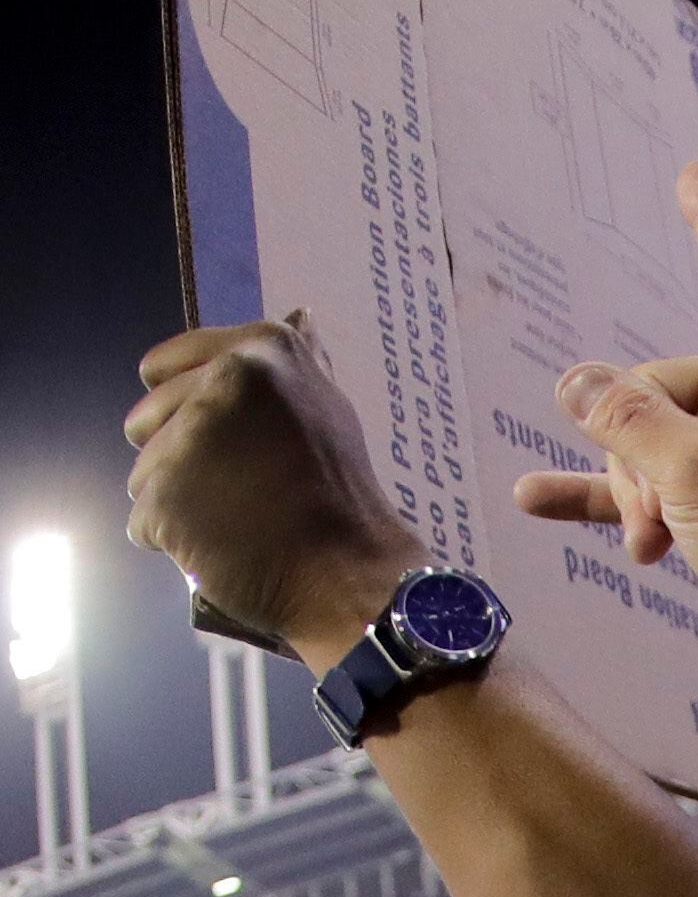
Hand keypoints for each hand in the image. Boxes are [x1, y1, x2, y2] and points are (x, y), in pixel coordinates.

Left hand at [124, 310, 420, 671]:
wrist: (354, 582)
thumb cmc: (344, 500)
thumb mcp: (328, 408)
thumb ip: (298, 362)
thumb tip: (301, 315)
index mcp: (260, 354)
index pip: (162, 370)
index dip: (186, 410)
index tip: (229, 444)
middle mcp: (217, 386)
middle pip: (148, 422)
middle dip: (181, 458)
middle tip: (238, 491)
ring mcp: (186, 445)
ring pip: (145, 474)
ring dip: (180, 502)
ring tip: (236, 523)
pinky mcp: (166, 502)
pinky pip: (144, 521)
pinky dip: (175, 541)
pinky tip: (221, 549)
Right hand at [513, 159, 697, 701]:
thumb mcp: (690, 465)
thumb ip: (623, 417)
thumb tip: (575, 385)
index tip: (694, 172)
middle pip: (656, 382)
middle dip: (637, 446)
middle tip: (663, 504)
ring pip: (644, 441)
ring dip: (630, 489)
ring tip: (648, 535)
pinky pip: (642, 484)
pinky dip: (603, 496)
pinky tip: (536, 498)